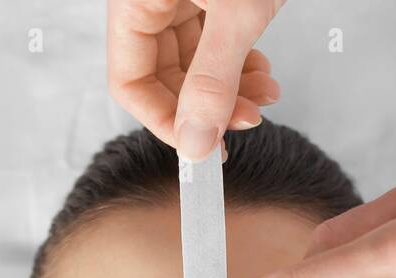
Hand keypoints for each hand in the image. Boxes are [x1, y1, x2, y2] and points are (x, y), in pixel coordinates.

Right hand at [107, 0, 284, 160]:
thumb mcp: (236, 12)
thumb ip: (213, 78)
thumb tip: (194, 143)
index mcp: (135, 1)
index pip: (130, 82)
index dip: (165, 121)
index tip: (203, 146)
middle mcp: (152, 3)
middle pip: (164, 78)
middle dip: (209, 107)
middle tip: (246, 120)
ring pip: (195, 65)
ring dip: (232, 91)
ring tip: (265, 95)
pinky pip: (216, 44)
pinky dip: (240, 66)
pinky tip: (263, 73)